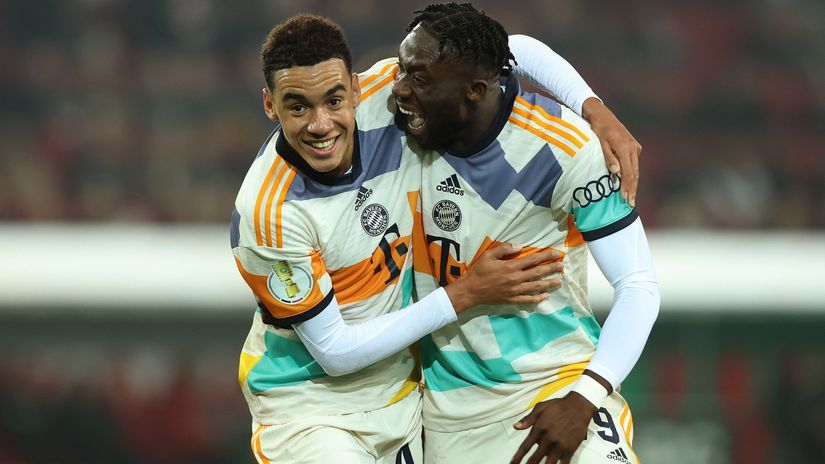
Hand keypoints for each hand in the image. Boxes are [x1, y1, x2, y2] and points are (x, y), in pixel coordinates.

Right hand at [445, 244, 563, 312]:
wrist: (471, 290)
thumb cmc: (479, 271)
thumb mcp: (488, 255)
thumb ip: (504, 249)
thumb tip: (520, 246)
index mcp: (511, 266)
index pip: (533, 260)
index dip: (546, 256)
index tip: (556, 253)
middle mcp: (516, 278)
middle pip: (538, 272)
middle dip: (552, 268)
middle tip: (562, 266)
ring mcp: (515, 290)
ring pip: (536, 286)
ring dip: (549, 283)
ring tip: (559, 281)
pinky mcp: (512, 299)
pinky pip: (528, 299)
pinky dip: (538, 298)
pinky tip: (545, 296)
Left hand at [510, 393, 595, 463]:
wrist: (578, 407)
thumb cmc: (559, 406)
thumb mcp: (540, 407)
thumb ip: (528, 419)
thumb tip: (516, 426)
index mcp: (539, 429)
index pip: (525, 446)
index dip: (518, 456)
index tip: (513, 463)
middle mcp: (549, 439)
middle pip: (535, 458)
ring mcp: (560, 446)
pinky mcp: (570, 449)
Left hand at [582, 97, 641, 206]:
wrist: (602, 115)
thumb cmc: (597, 130)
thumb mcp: (600, 143)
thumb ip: (608, 158)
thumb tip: (616, 172)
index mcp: (624, 147)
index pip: (628, 172)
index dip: (627, 187)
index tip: (625, 199)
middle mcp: (633, 147)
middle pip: (634, 173)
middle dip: (632, 189)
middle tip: (630, 204)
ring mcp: (635, 146)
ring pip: (635, 169)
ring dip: (633, 183)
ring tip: (631, 197)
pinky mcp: (634, 146)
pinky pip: (634, 163)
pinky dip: (632, 174)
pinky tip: (629, 184)